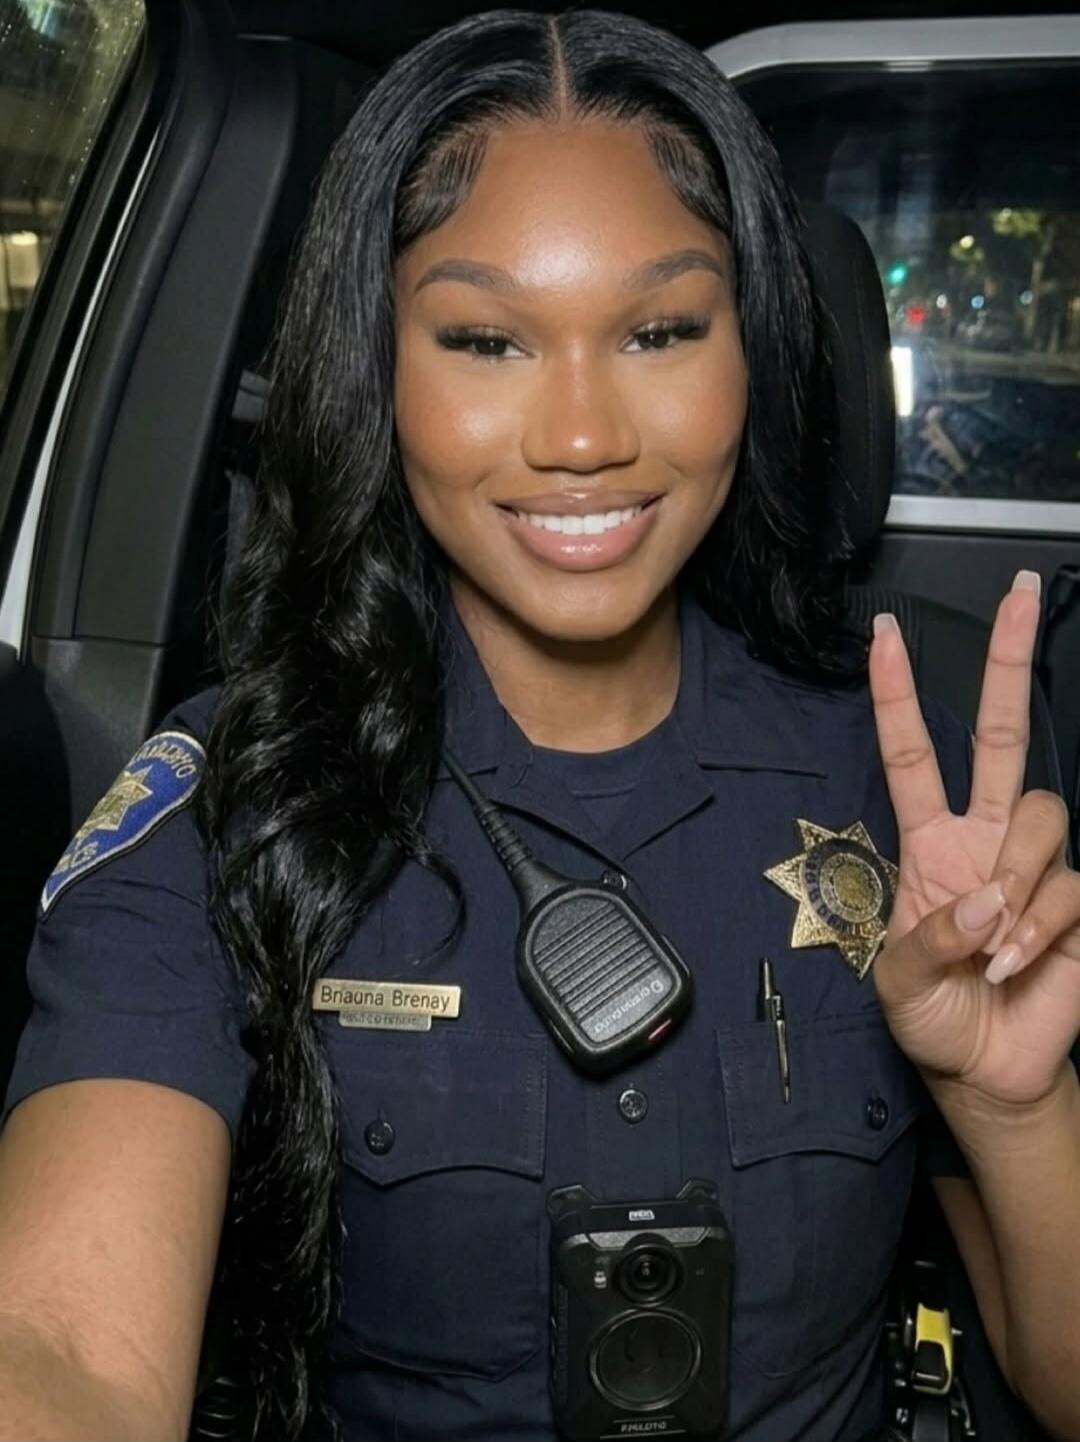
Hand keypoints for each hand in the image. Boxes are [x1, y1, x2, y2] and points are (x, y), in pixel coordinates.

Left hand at [869, 571, 1079, 1107]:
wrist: (985, 1068)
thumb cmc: (933, 1016)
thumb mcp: (898, 982)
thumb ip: (927, 941)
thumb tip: (980, 903)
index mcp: (929, 844)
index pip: (912, 755)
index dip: (898, 697)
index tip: (882, 635)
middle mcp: (984, 839)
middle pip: (1001, 737)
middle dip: (1008, 665)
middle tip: (1019, 596)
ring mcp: (1034, 867)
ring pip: (1044, 815)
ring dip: (1015, 881)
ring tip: (990, 946)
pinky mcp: (1077, 904)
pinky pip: (1070, 888)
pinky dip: (1039, 928)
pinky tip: (1016, 964)